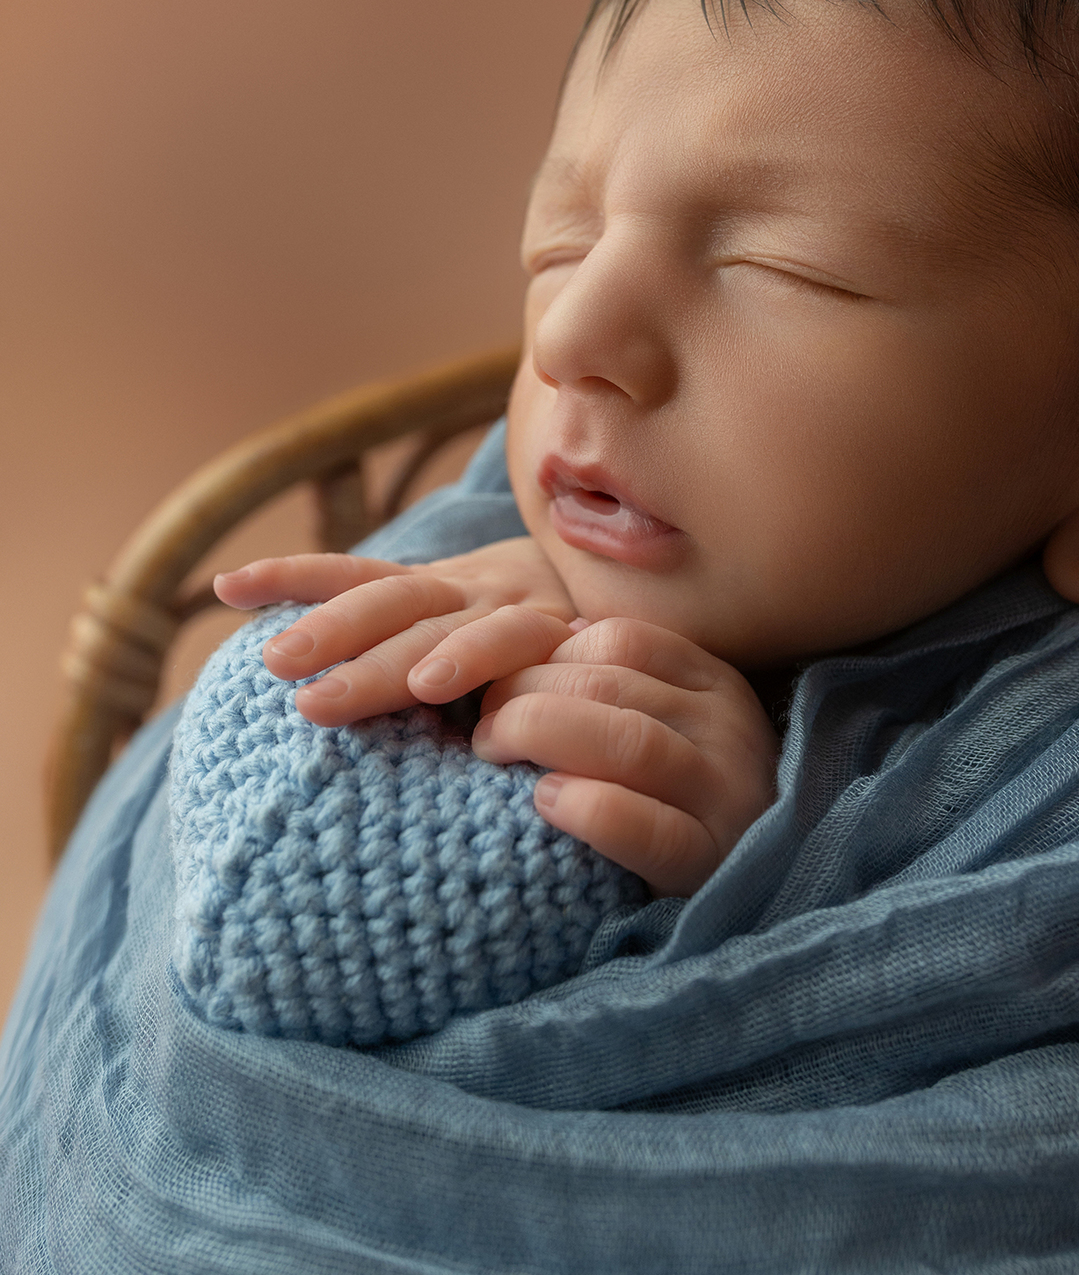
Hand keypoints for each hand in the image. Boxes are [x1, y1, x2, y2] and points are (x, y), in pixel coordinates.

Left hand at [213, 537, 576, 725]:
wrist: (656, 630)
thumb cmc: (549, 653)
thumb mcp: (479, 646)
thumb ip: (422, 657)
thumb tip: (323, 694)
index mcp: (444, 587)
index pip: (361, 574)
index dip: (295, 576)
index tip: (227, 587)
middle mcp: (475, 586)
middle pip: (390, 598)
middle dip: (328, 628)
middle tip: (274, 663)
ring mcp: (519, 605)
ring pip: (438, 625)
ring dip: (379, 661)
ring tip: (323, 701)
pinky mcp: (564, 634)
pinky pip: (514, 643)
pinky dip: (471, 659)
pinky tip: (433, 687)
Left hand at [472, 616, 779, 896]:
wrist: (742, 895)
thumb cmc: (674, 802)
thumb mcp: (660, 727)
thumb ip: (612, 684)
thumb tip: (546, 637)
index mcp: (712, 683)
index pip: (620, 641)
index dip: (545, 656)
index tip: (499, 687)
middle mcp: (728, 728)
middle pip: (610, 684)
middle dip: (525, 697)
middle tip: (483, 729)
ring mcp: (727, 793)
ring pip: (628, 741)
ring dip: (541, 736)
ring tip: (494, 755)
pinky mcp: (710, 860)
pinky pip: (645, 826)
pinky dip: (587, 808)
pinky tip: (544, 803)